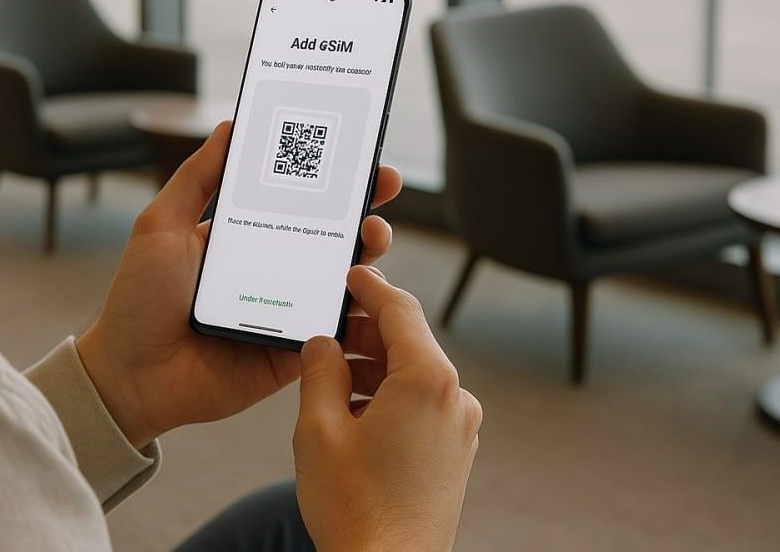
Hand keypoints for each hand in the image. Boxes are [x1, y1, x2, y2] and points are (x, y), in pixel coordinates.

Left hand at [75, 121, 402, 448]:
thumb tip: (232, 126)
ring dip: (369, 254)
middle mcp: (273, 269)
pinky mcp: (293, 350)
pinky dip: (357, 311)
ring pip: (344, 279)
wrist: (129, 374)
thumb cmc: (138, 299)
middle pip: (333, 233)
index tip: (359, 153)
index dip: (332, 175)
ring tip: (372, 236)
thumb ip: (197, 177)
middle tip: (382, 185)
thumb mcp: (161, 225)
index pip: (298, 198)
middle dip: (364, 206)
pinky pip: (335, 330)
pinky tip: (366, 292)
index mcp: (246, 235)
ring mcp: (287, 309)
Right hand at [294, 266, 481, 551]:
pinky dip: (388, 394)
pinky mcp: (455, 451)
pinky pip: (422, 403)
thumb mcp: (318, 427)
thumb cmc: (355, 508)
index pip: (400, 310)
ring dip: (373, 366)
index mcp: (427, 381)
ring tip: (328, 378)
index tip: (350, 272)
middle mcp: (456, 398)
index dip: (370, 286)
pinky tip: (351, 411)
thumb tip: (323, 343)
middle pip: (409, 341)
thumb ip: (319, 371)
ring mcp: (460, 427)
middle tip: (325, 328)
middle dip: (366, 331)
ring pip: (414, 374)